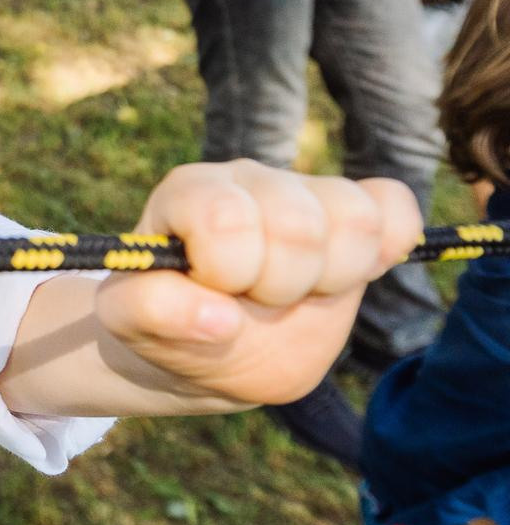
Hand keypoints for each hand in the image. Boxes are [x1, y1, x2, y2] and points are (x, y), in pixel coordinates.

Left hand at [93, 161, 419, 407]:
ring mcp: (306, 193)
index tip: (211, 295)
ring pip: (356, 218)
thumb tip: (220, 318)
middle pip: (301, 224)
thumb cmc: (163, 323)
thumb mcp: (130, 321)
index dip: (228, 273)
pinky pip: (394, 208)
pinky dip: (387, 248)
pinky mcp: (353, 218)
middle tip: (254, 301)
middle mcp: (250, 179)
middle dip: (280, 285)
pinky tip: (342, 279)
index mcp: (190, 193)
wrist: (209, 345)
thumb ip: (152, 311)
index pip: (228, 218)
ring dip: (331, 277)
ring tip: (294, 294)